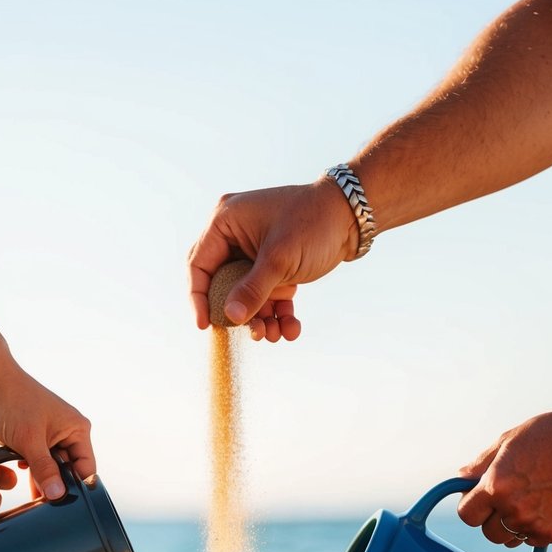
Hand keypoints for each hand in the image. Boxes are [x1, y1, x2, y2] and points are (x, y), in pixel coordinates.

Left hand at [0, 362, 94, 499]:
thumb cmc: (12, 401)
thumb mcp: (30, 441)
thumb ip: (45, 470)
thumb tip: (58, 495)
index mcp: (77, 430)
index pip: (86, 468)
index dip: (76, 487)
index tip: (63, 503)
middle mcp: (68, 433)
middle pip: (69, 470)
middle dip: (57, 485)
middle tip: (44, 503)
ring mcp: (50, 436)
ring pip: (52, 468)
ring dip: (42, 479)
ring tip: (33, 496)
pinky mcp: (34, 439)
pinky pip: (38, 462)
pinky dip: (32, 471)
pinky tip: (24, 477)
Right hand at [188, 179, 356, 341]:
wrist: (352, 217)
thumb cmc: (313, 223)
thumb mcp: (280, 259)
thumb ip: (253, 290)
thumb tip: (230, 317)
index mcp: (225, 222)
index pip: (199, 265)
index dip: (198, 298)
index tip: (204, 325)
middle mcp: (235, 236)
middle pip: (223, 286)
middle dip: (240, 314)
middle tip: (255, 333)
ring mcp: (254, 252)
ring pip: (246, 296)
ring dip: (261, 318)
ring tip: (277, 335)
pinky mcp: (273, 266)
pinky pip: (267, 295)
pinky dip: (277, 313)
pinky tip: (291, 328)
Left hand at [457, 410, 551, 546]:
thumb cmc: (551, 435)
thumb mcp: (510, 439)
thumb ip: (482, 462)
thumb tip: (461, 477)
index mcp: (495, 486)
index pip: (466, 514)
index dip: (472, 506)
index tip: (481, 499)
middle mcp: (511, 509)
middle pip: (487, 532)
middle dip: (493, 518)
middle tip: (511, 498)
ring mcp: (533, 524)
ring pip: (509, 539)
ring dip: (513, 526)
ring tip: (531, 501)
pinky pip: (532, 540)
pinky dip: (535, 528)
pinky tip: (547, 506)